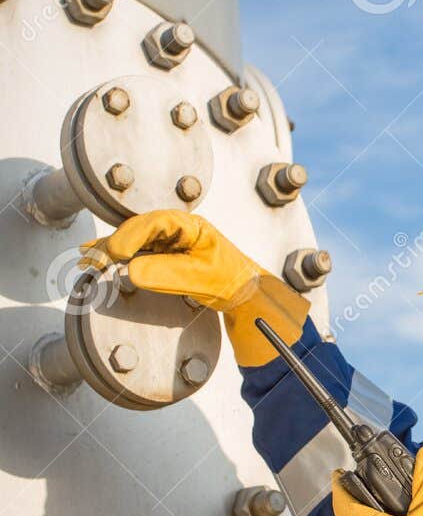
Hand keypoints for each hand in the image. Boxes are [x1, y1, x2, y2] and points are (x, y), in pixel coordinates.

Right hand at [80, 209, 309, 365]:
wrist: (243, 292)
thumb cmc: (229, 279)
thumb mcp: (199, 278)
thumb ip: (166, 273)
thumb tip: (130, 270)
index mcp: (189, 225)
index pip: (155, 223)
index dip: (132, 235)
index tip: (116, 252)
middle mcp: (175, 228)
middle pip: (137, 230)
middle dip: (113, 244)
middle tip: (92, 260)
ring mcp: (168, 241)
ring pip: (133, 241)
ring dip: (109, 251)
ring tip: (86, 260)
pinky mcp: (163, 255)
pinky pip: (136, 252)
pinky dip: (117, 256)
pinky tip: (97, 257)